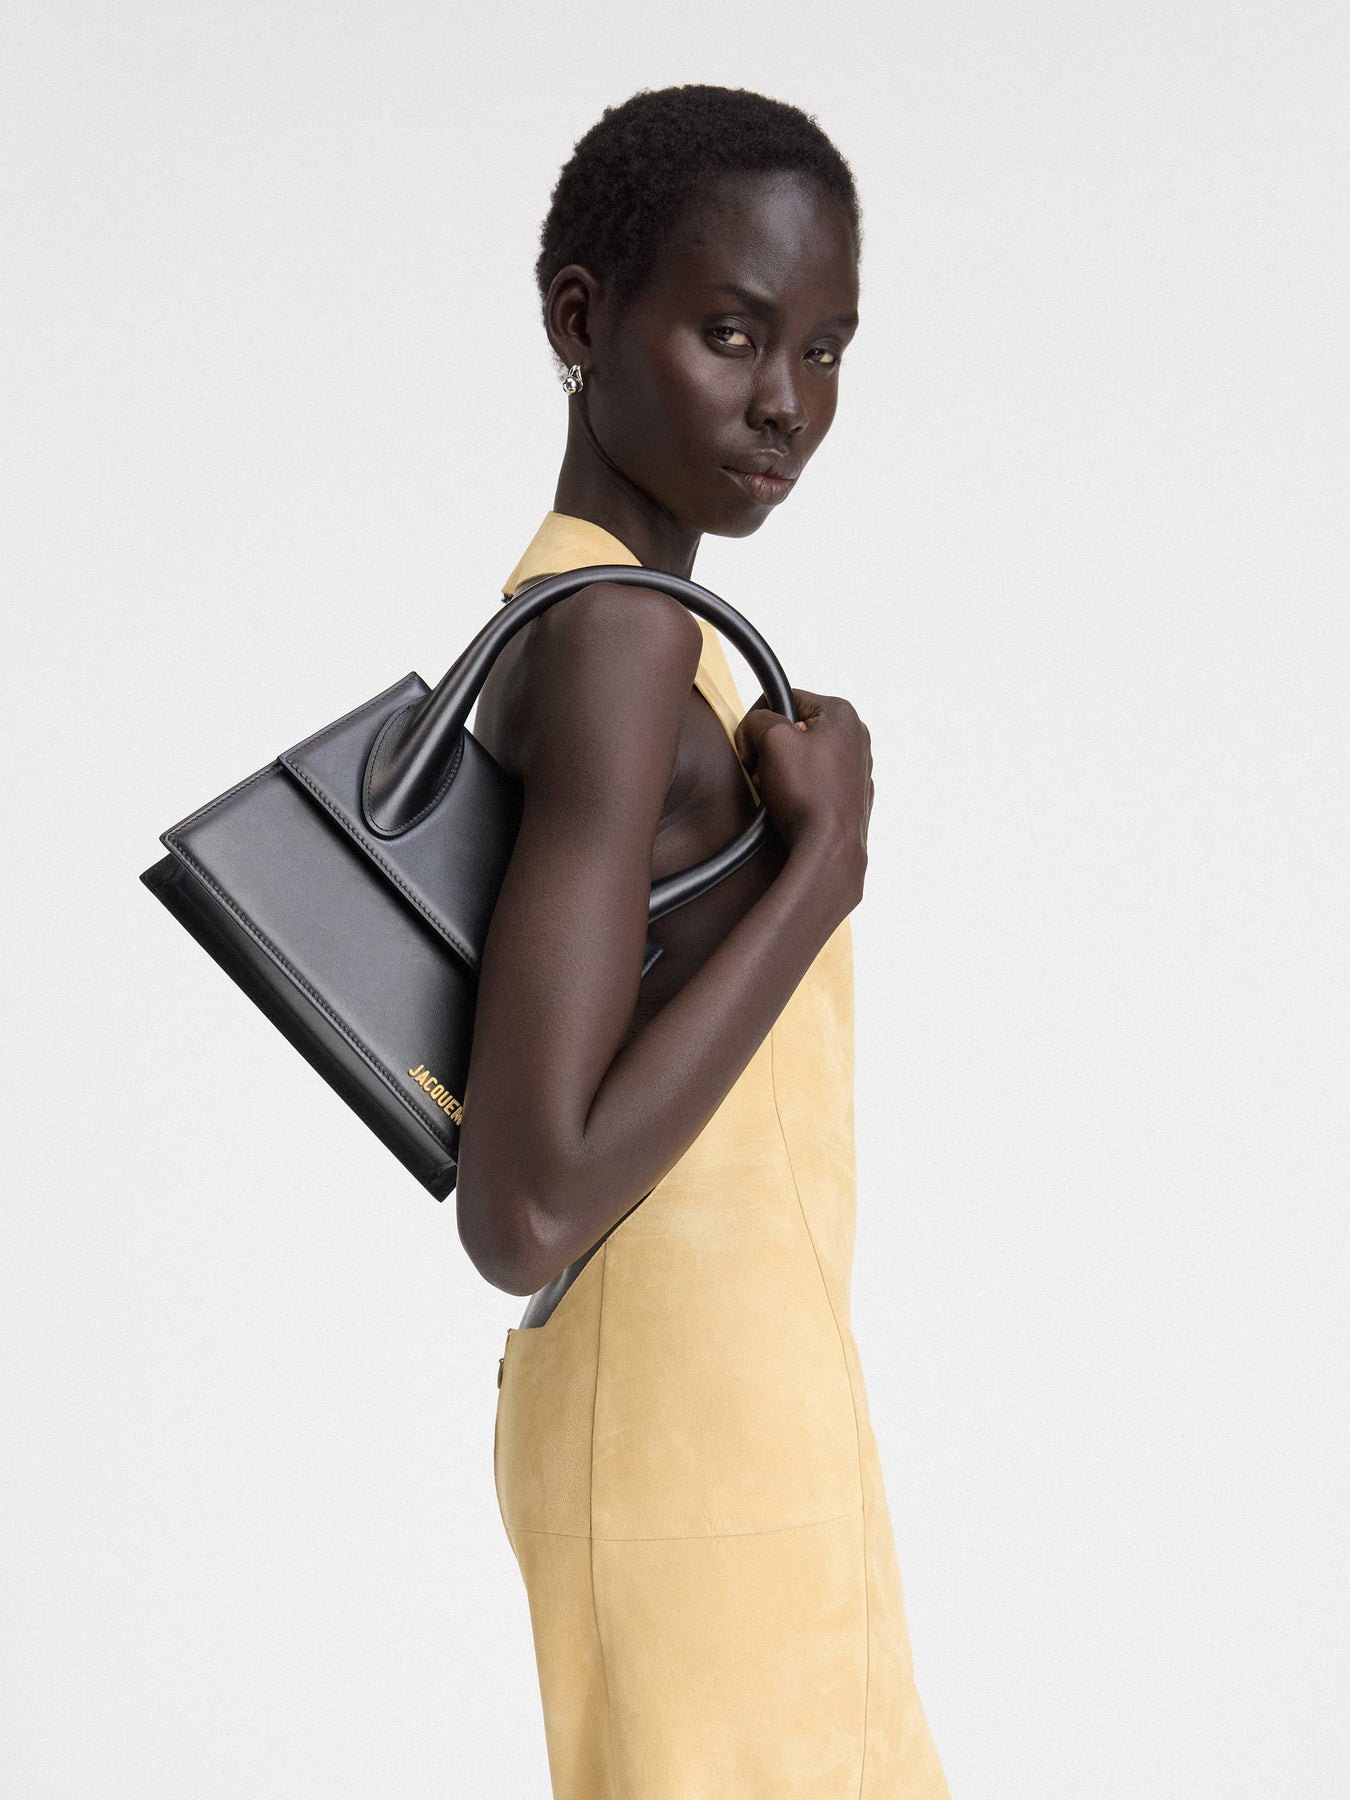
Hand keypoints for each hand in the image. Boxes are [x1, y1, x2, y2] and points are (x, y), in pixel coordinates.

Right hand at [734, 687, 873, 899]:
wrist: (829, 848)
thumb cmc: (808, 793)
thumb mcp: (771, 740)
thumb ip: (757, 720)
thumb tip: (755, 728)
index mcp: (843, 715)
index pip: (786, 698)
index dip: (760, 720)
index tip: (753, 745)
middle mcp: (856, 738)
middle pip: (793, 729)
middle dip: (770, 750)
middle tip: (763, 771)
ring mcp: (856, 770)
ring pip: (801, 757)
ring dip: (779, 772)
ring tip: (776, 791)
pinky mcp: (849, 797)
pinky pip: (812, 783)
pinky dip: (796, 790)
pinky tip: (791, 805)